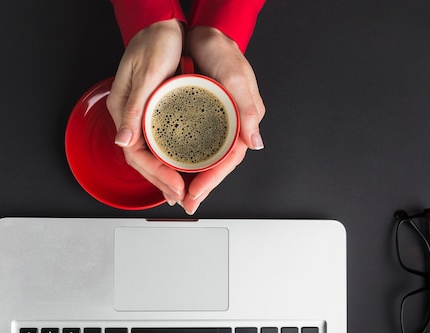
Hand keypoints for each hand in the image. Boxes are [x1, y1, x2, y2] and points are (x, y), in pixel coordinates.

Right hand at [106, 19, 186, 205]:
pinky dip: (168, 158)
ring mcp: (141, 116)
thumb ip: (135, 108)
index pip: (135, 154)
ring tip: (181, 190)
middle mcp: (130, 117)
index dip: (156, 174)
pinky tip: (179, 165)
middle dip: (161, 182)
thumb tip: (123, 141)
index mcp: (124, 110)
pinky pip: (157, 142)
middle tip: (181, 197)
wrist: (161, 24)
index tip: (175, 186)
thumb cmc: (154, 44)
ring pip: (150, 154)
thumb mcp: (146, 75)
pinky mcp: (153, 112)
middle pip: (143, 159)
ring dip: (164, 174)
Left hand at [182, 26, 265, 214]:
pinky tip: (173, 167)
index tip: (195, 194)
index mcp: (242, 121)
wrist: (202, 33)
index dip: (212, 180)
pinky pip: (193, 144)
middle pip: (216, 164)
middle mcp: (228, 125)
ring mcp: (213, 123)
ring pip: (204, 158)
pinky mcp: (199, 118)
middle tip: (185, 203)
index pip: (228, 160)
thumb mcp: (235, 76)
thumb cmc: (221, 50)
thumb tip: (256, 142)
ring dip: (192, 177)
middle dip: (201, 187)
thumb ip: (248, 108)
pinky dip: (183, 158)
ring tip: (178, 194)